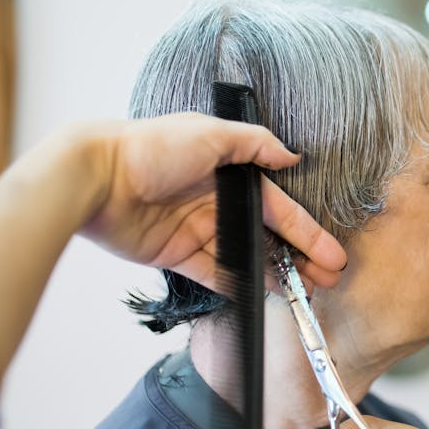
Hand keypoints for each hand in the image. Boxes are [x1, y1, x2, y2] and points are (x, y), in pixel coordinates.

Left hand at [77, 113, 346, 288]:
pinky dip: (236, 284)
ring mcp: (197, 229)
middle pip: (267, 237)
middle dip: (299, 259)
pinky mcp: (175, 253)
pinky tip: (260, 295)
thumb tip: (291, 156)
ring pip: (246, 258)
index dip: (308, 233)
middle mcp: (217, 202)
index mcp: (229, 173)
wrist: (96, 177)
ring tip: (301, 293)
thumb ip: (254, 144)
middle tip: (326, 281)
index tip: (332, 255)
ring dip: (274, 275)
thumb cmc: (151, 148)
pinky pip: (212, 272)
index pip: (279, 208)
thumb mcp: (210, 133)